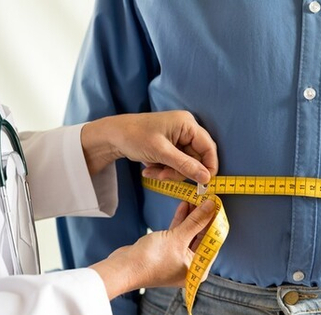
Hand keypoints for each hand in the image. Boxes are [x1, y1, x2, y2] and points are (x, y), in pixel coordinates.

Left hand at [80, 111, 217, 183]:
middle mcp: (186, 129)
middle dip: (179, 171)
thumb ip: (185, 165)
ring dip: (170, 172)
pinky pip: (175, 163)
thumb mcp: (161, 153)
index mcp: (187, 124)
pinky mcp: (170, 146)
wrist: (112, 136)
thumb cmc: (135, 136)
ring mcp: (178, 138)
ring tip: (152, 171)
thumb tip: (207, 178)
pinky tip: (149, 168)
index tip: (203, 183)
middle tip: (163, 176)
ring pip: (184, 163)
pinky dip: (164, 169)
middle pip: (196, 158)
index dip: (209, 166)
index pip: (208, 148)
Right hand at [89, 199, 215, 298]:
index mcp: (198, 269)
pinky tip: (184, 206)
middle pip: (201, 237)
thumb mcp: (178, 238)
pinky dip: (181, 221)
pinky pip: (178, 233)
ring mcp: (177, 258)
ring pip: (189, 233)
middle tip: (207, 199)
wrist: (124, 268)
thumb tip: (212, 206)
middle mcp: (190, 265)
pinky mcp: (166, 250)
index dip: (215, 222)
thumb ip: (196, 221)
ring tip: (196, 198)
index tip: (218, 205)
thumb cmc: (152, 260)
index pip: (213, 242)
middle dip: (203, 217)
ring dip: (191, 216)